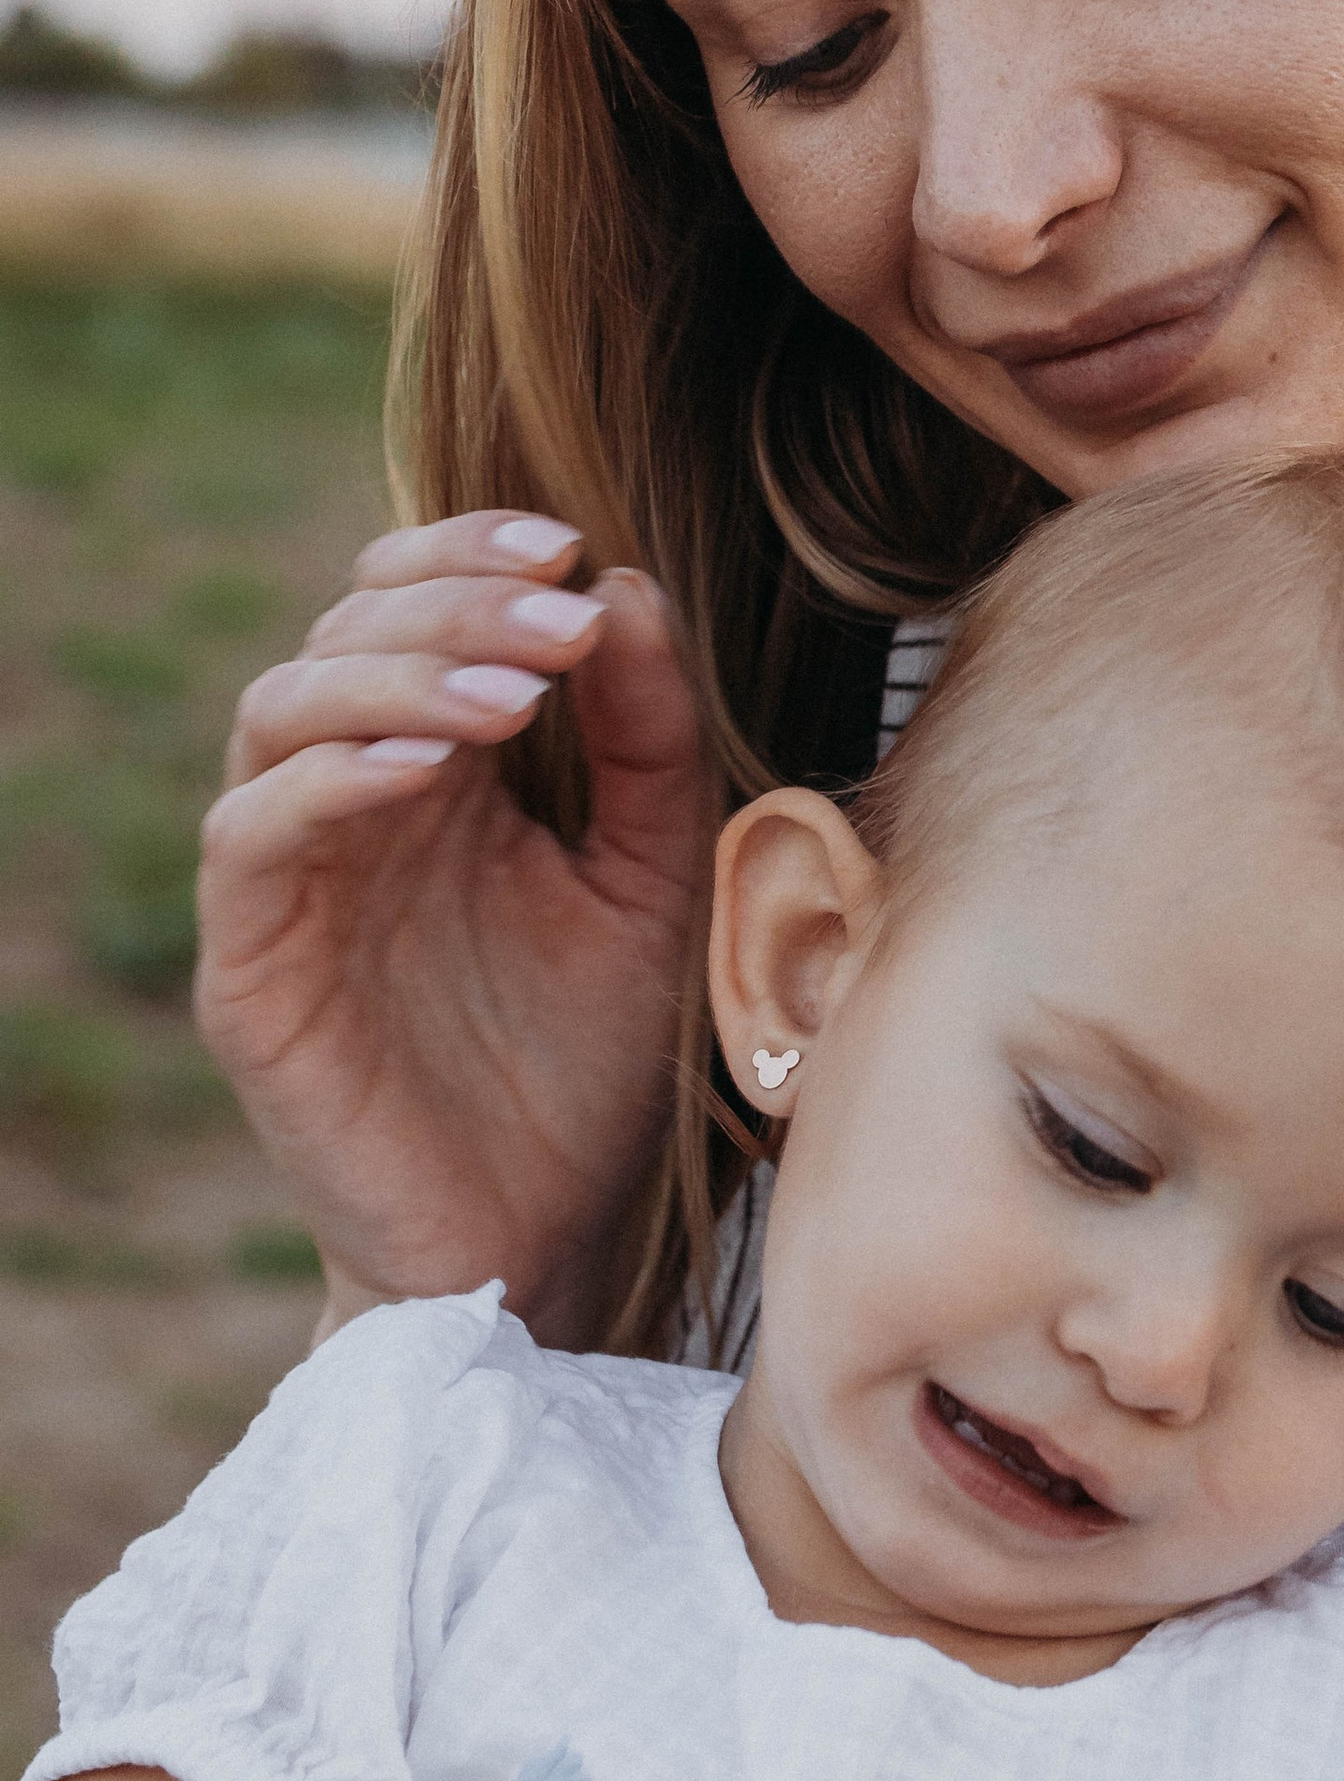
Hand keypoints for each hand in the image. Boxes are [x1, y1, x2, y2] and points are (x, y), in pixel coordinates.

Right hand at [195, 513, 712, 1341]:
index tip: (572, 547)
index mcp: (442, 765)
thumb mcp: (654, 879)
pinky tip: (432, 764)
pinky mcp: (253, 965)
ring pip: (282, 709)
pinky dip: (333, 777)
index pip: (407, 599)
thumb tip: (625, 586)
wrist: (552, 1234)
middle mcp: (353, 801)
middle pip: (343, 631)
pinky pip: (253, 834)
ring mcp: (293, 878)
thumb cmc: (596, 1059)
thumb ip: (648, 743)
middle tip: (561, 612)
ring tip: (518, 694)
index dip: (469, 551)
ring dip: (399, 675)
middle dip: (455, 602)